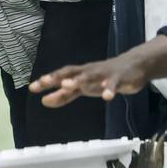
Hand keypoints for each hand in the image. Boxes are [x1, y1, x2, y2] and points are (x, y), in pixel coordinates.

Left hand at [29, 48, 151, 108]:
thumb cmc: (104, 77)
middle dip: (58, 77)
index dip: (47, 80)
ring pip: (90, 76)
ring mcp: (104, 74)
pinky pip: (113, 84)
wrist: (133, 66)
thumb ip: (64, 95)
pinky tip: (106, 97)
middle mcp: (89, 71)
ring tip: (67, 84)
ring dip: (79, 80)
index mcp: (80, 74)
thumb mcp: (83, 88)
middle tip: (44, 81)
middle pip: (72, 73)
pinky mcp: (119, 78)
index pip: (61, 75)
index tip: (33, 88)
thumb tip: (44, 101)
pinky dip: (109, 89)